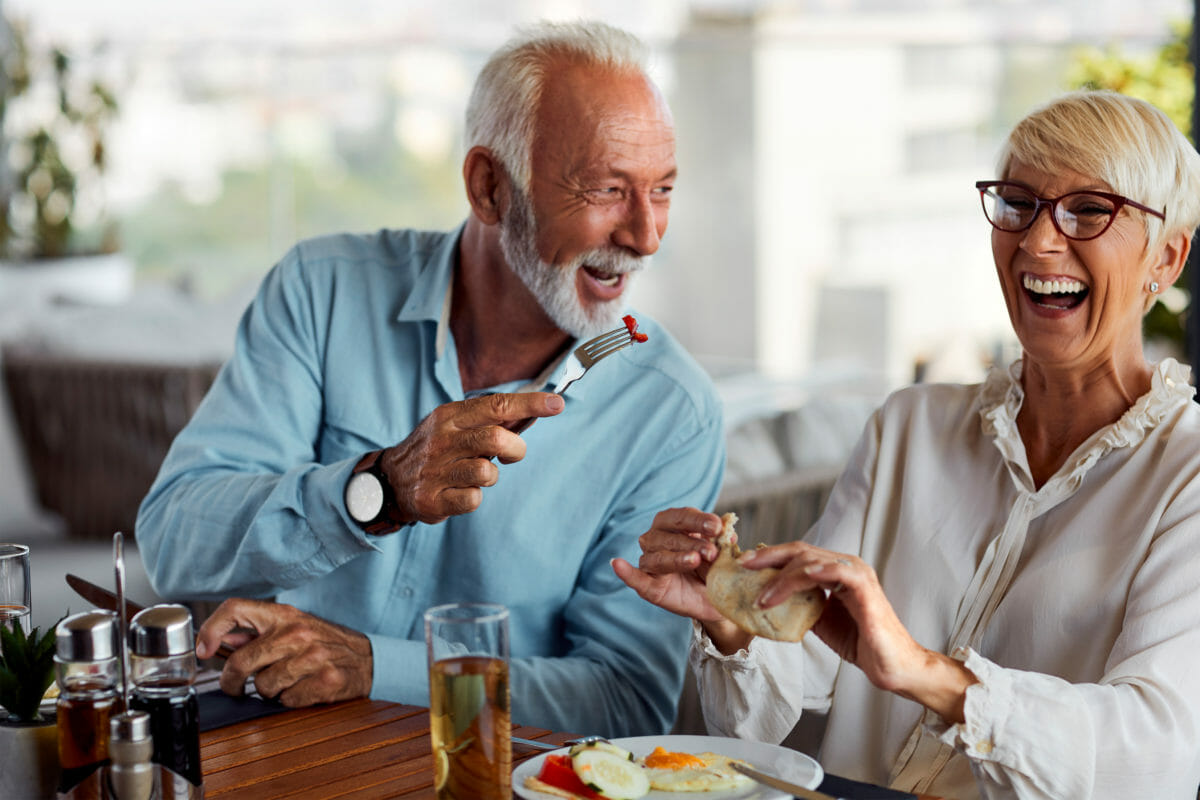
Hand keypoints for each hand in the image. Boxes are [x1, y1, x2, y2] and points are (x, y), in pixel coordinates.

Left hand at [195, 598, 373, 706]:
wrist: (368, 658)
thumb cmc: (325, 642)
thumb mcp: (293, 626)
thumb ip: (257, 632)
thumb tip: (219, 641)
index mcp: (284, 615)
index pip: (235, 609)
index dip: (211, 629)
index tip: (204, 649)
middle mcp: (296, 632)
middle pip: (242, 661)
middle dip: (232, 681)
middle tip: (235, 687)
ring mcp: (312, 657)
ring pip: (263, 686)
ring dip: (269, 690)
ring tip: (287, 680)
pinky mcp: (324, 680)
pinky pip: (286, 700)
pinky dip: (290, 700)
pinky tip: (303, 688)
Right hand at [383, 392, 563, 524]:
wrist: (390, 480)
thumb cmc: (436, 450)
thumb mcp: (456, 426)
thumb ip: (491, 420)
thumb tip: (534, 413)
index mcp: (450, 416)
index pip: (497, 405)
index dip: (530, 404)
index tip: (557, 403)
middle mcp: (442, 439)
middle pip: (496, 438)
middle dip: (516, 449)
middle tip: (511, 454)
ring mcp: (435, 470)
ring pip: (487, 472)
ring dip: (492, 476)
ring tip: (477, 474)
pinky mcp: (432, 499)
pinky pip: (473, 499)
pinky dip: (474, 497)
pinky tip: (461, 491)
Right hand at [611, 507, 726, 621]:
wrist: (718, 601)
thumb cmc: (716, 570)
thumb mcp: (724, 555)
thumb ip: (722, 542)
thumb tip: (727, 530)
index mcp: (674, 525)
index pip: (681, 516)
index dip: (698, 520)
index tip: (717, 527)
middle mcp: (657, 539)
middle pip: (668, 536)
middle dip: (692, 542)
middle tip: (712, 552)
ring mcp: (651, 563)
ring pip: (657, 557)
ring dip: (676, 558)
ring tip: (694, 560)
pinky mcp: (649, 587)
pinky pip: (635, 579)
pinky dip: (626, 573)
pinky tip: (617, 564)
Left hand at [741, 543, 975, 721]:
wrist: (892, 666)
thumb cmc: (860, 642)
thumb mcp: (820, 620)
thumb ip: (800, 604)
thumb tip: (767, 600)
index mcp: (836, 570)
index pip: (797, 555)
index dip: (769, 557)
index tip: (743, 565)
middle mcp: (846, 566)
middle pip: (800, 551)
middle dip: (767, 558)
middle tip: (742, 567)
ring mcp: (857, 574)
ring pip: (811, 561)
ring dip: (781, 577)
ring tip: (761, 597)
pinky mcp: (865, 588)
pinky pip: (837, 572)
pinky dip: (815, 571)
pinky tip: (798, 577)